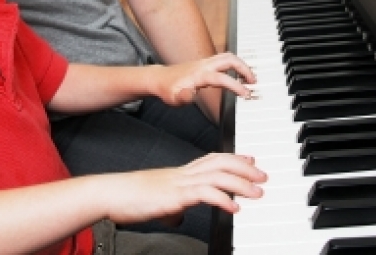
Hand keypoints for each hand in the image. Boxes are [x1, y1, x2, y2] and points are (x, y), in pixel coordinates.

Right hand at [106, 153, 266, 224]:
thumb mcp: (158, 202)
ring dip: (242, 183)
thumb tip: (177, 218)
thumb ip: (172, 208)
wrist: (111, 193)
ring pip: (218, 176)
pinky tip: (234, 207)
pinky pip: (204, 194)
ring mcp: (180, 183)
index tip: (251, 159)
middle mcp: (184, 173)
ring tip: (258, 192)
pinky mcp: (175, 196)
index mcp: (181, 172)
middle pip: (221, 162)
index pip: (213, 158)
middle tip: (263, 176)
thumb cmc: (130, 198)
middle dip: (245, 168)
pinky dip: (222, 199)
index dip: (235, 158)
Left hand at [152, 53, 256, 105]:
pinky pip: (224, 59)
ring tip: (249, 79)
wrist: (160, 79)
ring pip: (228, 57)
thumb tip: (190, 93)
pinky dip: (235, 65)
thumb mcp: (173, 98)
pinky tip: (237, 75)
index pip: (222, 78)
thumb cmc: (168, 90)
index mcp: (199, 75)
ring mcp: (205, 62)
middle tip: (253, 82)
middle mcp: (204, 65)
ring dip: (241, 65)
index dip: (236, 86)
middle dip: (244, 69)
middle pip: (229, 60)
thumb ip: (183, 97)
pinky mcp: (206, 64)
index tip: (246, 94)